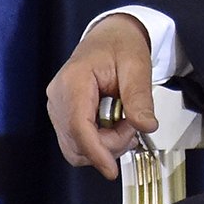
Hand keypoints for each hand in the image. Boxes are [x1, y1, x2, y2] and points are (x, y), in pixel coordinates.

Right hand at [45, 13, 157, 178]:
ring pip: (74, 146)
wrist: (111, 34)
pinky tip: (115, 126)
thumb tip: (146, 127)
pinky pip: (76, 139)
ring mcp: (57, 107)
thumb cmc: (122, 45)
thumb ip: (140, 97)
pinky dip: (97, 141)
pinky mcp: (63, 113)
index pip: (78, 126)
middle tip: (135, 128)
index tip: (111, 170)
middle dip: (107, 146)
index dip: (95, 151)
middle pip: (76, 141)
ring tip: (127, 125)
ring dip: (103, 145)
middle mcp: (57, 97)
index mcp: (73, 81)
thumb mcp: (137, 66)